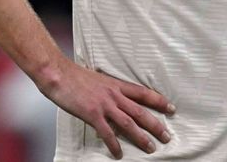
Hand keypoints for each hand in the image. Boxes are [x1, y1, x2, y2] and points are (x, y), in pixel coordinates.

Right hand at [37, 58, 174, 158]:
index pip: (142, 93)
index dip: (158, 100)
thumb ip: (105, 89)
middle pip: (140, 111)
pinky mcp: (92, 114)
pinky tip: (118, 153)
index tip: (170, 108)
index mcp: (114, 84)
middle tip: (167, 136)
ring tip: (151, 148)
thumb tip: (110, 98)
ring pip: (129, 123)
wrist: (56, 72)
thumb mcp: (95, 78)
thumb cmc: (71, 74)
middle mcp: (113, 95)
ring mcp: (103, 105)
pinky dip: (114, 144)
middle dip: (156, 125)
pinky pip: (107, 132)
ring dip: (141, 137)